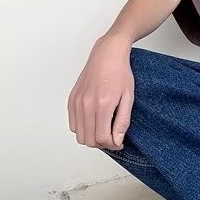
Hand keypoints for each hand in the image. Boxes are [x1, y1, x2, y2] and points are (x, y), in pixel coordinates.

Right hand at [68, 34, 133, 149]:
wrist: (107, 54)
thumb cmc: (120, 73)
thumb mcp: (128, 98)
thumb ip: (122, 121)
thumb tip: (117, 140)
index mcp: (102, 105)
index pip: (102, 138)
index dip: (113, 145)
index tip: (119, 142)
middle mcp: (86, 105)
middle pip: (89, 140)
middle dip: (102, 143)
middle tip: (113, 137)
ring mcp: (77, 102)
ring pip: (79, 134)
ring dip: (92, 137)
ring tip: (104, 129)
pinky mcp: (72, 99)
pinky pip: (73, 124)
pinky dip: (83, 128)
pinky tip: (94, 121)